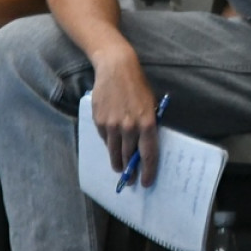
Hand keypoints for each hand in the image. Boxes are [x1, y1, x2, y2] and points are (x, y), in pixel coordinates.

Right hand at [91, 52, 162, 185]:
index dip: (147, 171)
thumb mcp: (151, 105)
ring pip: (114, 152)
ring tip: (119, 169)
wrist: (116, 68)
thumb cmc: (138, 86)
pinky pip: (104, 139)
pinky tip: (111, 142)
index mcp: (147, 123)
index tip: (145, 182)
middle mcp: (129, 127)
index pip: (148, 154)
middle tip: (129, 180)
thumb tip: (145, 145)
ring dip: (117, 163)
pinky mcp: (99, 121)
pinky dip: (108, 143)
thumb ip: (149, 125)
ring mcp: (112, 125)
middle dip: (129, 171)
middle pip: (128, 157)